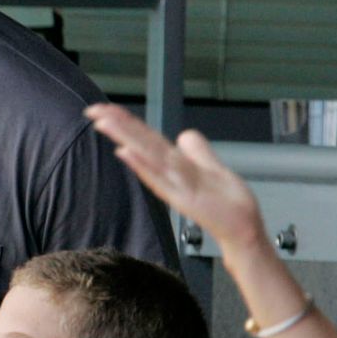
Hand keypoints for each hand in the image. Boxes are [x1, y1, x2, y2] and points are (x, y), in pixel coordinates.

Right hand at [86, 104, 265, 253]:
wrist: (243, 229)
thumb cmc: (228, 203)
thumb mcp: (213, 169)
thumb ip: (198, 151)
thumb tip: (184, 135)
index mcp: (177, 163)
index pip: (147, 137)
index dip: (126, 121)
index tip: (104, 108)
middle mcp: (171, 173)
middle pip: (141, 143)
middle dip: (117, 125)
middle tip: (93, 110)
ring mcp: (175, 185)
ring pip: (147, 156)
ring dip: (125, 139)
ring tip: (104, 124)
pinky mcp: (185, 199)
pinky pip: (160, 179)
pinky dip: (142, 166)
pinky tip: (126, 153)